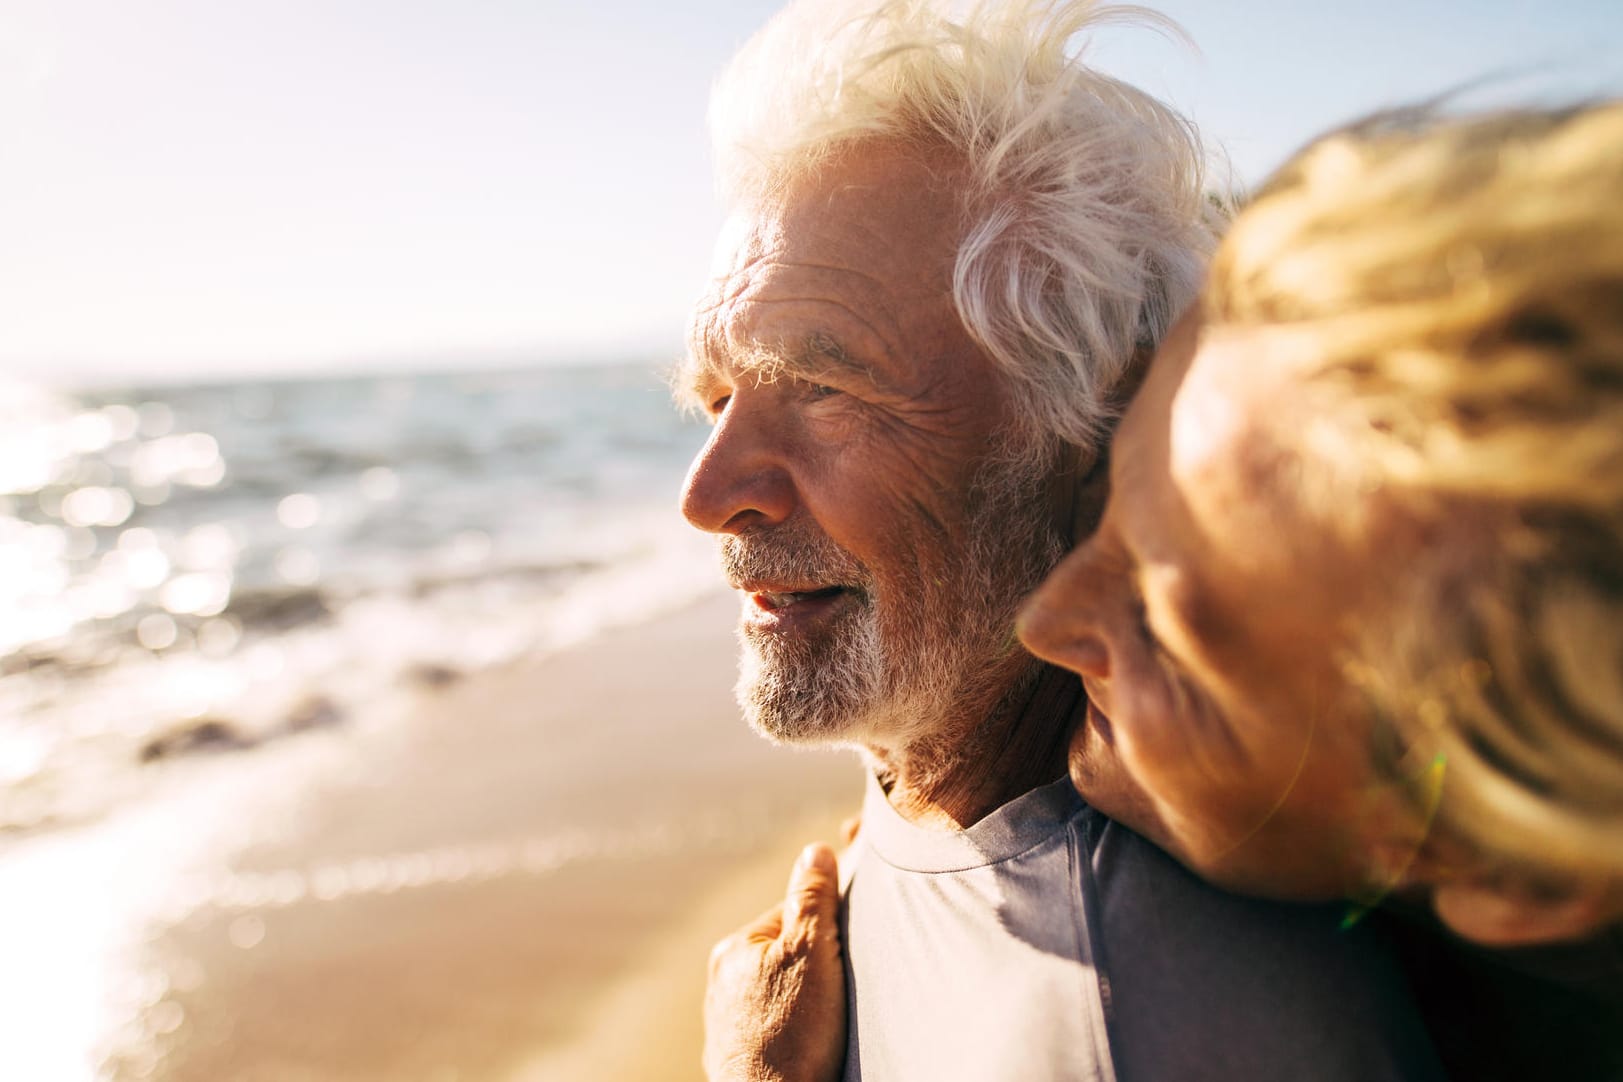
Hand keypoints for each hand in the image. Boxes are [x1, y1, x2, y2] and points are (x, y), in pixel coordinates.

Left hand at [703, 843, 846, 1081]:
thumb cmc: (793, 1034)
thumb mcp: (812, 952)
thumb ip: (813, 899)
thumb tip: (813, 851)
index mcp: (734, 950)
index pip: (790, 916)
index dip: (826, 928)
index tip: (845, 949)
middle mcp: (721, 984)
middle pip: (784, 956)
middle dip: (815, 967)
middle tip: (838, 990)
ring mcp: (726, 1026)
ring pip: (778, 994)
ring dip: (803, 1002)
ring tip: (824, 1022)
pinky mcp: (737, 1060)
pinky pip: (772, 1030)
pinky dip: (792, 1033)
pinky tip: (808, 1045)